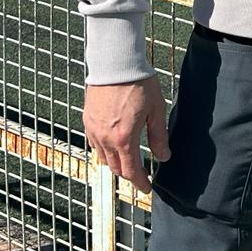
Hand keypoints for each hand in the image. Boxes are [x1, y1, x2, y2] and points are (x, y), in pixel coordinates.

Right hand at [84, 76, 170, 194]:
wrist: (115, 62)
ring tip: (128, 160)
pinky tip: (113, 145)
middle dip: (129, 174)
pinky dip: (104, 150)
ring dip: (116, 163)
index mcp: (124, 138)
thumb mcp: (156, 110)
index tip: (147, 188)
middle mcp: (105, 138)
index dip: (140, 183)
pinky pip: (94, 144)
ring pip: (103, 158)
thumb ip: (159, 136)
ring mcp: (94, 129)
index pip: (131, 171)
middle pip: (115, 168)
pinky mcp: (87, 120)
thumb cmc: (137, 82)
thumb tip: (163, 156)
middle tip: (140, 176)